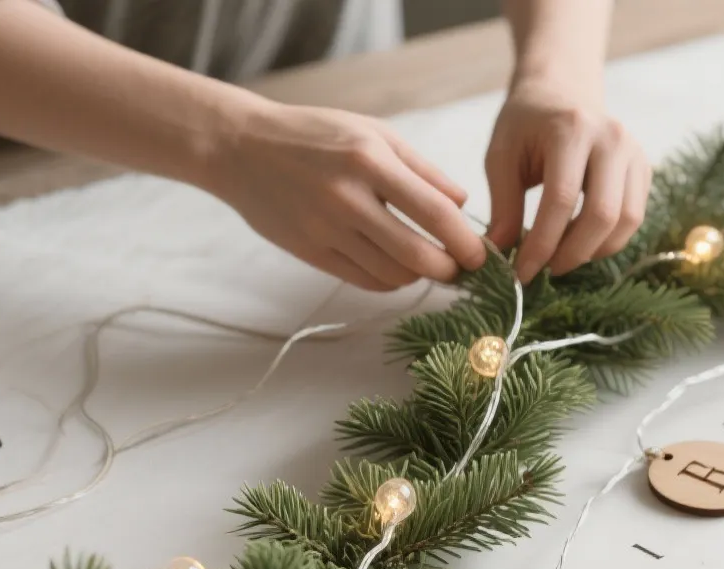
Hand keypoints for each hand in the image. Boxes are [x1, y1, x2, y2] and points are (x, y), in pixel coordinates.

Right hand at [202, 101, 486, 290]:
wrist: (242, 149)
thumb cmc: (315, 134)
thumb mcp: (373, 133)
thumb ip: (421, 168)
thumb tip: (462, 203)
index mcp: (370, 161)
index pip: (436, 214)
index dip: (466, 242)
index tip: (481, 254)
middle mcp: (349, 199)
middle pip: (418, 257)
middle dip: (449, 270)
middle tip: (460, 268)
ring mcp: (326, 230)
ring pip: (392, 275)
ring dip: (418, 276)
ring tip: (427, 264)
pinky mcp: (310, 252)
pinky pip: (364, 280)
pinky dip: (389, 281)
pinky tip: (396, 268)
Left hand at [485, 75, 648, 279]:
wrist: (562, 89)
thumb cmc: (526, 123)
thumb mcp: (501, 155)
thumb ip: (503, 204)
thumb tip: (500, 254)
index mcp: (572, 129)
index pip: (561, 200)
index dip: (541, 245)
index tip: (521, 273)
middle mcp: (612, 139)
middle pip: (603, 215)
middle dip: (571, 254)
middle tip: (544, 271)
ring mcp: (634, 153)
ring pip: (626, 221)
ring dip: (593, 251)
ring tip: (561, 258)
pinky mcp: (643, 169)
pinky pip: (633, 217)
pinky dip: (608, 241)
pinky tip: (579, 243)